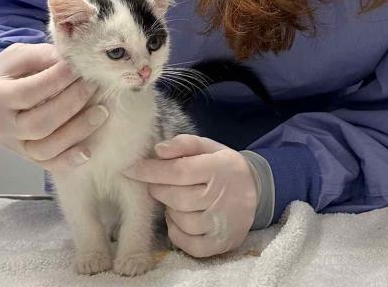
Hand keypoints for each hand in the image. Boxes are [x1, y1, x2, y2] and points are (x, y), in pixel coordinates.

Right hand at [0, 42, 107, 173]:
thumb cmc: (9, 71)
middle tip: (93, 85)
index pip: (27, 92)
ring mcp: (12, 146)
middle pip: (38, 124)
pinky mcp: (25, 156)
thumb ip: (43, 57)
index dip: (57, 80)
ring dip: (77, 131)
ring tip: (101, 112)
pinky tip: (88, 150)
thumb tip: (74, 62)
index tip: (80, 67)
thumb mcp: (19, 55)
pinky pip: (48, 164)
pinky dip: (69, 160)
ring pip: (44, 149)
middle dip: (71, 104)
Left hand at [122, 134, 257, 257]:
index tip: (130, 169)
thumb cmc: (224, 167)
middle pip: (176, 197)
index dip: (151, 171)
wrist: (256, 192)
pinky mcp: (220, 244)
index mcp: (219, 168)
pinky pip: (188, 244)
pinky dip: (177, 232)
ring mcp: (222, 224)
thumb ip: (184, 144)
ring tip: (174, 200)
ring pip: (180, 220)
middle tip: (156, 185)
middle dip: (158, 190)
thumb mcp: (209, 147)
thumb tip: (158, 150)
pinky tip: (179, 220)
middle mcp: (222, 197)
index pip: (178, 171)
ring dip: (169, 210)